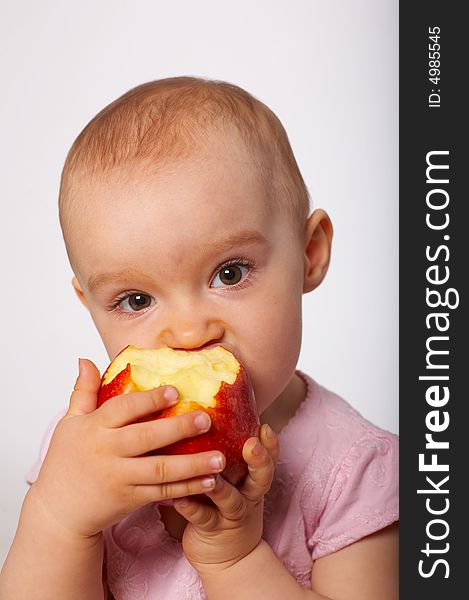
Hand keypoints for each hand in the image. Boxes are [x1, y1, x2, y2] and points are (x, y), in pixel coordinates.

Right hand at [29, 359, 225, 538]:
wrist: (58, 511)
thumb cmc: (65, 462)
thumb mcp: (69, 423)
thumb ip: (83, 392)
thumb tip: (86, 360)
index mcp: (94, 428)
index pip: (123, 409)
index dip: (149, 400)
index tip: (175, 390)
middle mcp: (107, 452)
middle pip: (146, 438)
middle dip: (179, 428)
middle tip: (207, 419)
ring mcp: (119, 478)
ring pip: (161, 470)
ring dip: (193, 464)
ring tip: (220, 458)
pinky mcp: (130, 499)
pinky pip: (163, 493)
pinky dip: (188, 488)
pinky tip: (210, 481)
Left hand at [173, 423, 278, 572]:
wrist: (229, 558)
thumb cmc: (225, 506)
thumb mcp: (235, 481)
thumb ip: (227, 453)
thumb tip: (206, 414)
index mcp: (253, 480)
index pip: (269, 458)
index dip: (270, 445)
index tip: (265, 426)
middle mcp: (248, 496)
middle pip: (261, 477)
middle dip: (258, 460)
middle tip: (251, 445)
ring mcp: (232, 514)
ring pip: (230, 499)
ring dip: (220, 485)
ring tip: (210, 473)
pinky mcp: (212, 529)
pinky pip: (202, 517)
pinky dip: (190, 507)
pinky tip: (178, 497)